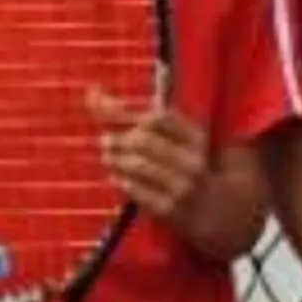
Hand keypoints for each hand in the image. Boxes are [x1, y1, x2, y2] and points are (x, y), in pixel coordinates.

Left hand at [89, 87, 208, 219]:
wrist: (209, 210)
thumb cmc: (180, 166)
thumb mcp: (170, 140)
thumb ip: (131, 116)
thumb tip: (91, 91)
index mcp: (195, 138)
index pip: (159, 118)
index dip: (129, 114)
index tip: (108, 116)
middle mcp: (192, 160)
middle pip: (144, 140)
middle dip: (118, 139)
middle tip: (105, 141)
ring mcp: (182, 186)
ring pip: (139, 164)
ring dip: (116, 159)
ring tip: (108, 158)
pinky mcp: (169, 209)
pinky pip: (137, 190)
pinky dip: (121, 180)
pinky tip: (116, 178)